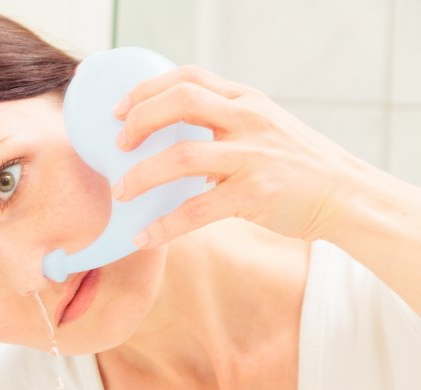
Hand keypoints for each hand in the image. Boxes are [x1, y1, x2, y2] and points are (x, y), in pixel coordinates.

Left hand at [111, 65, 377, 248]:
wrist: (347, 195)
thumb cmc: (296, 164)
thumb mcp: (263, 127)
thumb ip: (223, 122)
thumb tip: (167, 134)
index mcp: (246, 100)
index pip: (189, 77)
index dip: (147, 90)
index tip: (119, 110)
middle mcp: (249, 120)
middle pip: (181, 102)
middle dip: (139, 121)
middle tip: (117, 145)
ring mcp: (252, 156)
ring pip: (181, 157)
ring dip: (141, 175)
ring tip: (120, 192)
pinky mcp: (255, 194)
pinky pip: (197, 210)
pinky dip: (164, 226)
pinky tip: (144, 237)